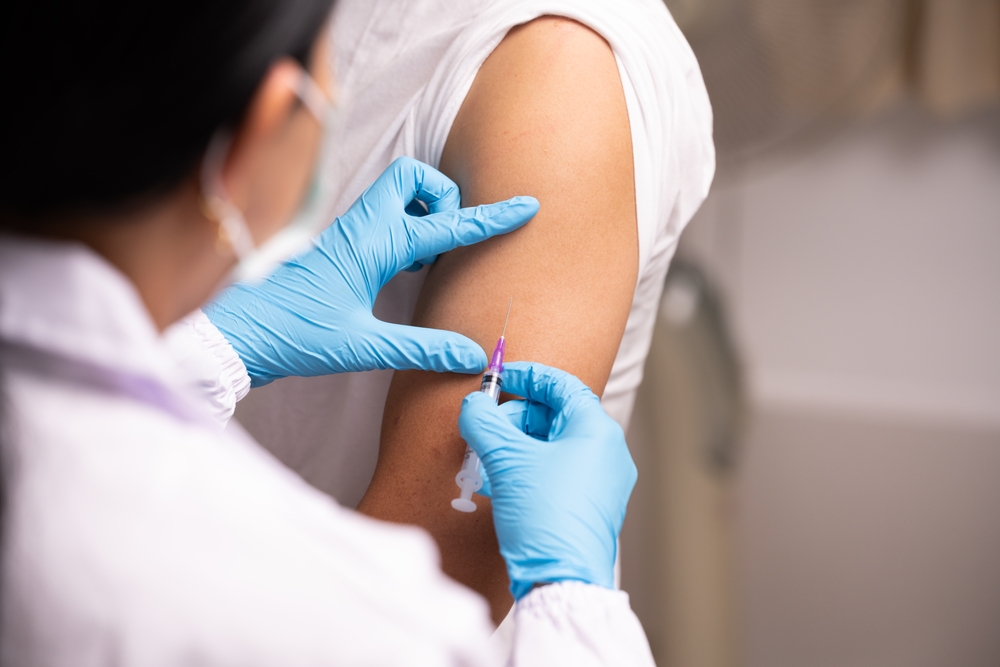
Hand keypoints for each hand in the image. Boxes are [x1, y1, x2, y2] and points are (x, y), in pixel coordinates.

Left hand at [204, 158, 538, 384]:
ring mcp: (348, 233)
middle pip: (414, 177)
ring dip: (424, 213)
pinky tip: (403, 267)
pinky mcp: (339, 245)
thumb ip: (422, 349)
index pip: (445, 224)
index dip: (490, 217)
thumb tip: (472, 354)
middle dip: (443, 196)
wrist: (238, 335)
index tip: (525, 206)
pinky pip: (383, 216)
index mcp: (373, 245)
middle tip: (448, 238)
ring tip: (427, 257)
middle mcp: (361, 228)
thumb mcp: (364, 347)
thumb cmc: (294, 337)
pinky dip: (405, 228)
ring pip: (397, 194)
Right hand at [457, 361, 636, 599]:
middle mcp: (607, 452)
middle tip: (484, 429)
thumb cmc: (545, 516)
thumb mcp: (506, 460)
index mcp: (596, 431)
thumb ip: (484, 422)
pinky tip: (497, 483)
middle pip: (554, 416)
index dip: (527, 377)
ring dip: (514, 447)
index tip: (499, 379)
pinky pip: (555, 473)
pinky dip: (526, 469)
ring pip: (551, 447)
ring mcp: (601, 482)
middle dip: (513, 419)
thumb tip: (474, 406)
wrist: (562, 580)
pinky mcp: (589, 507)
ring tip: (484, 461)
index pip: (562, 385)